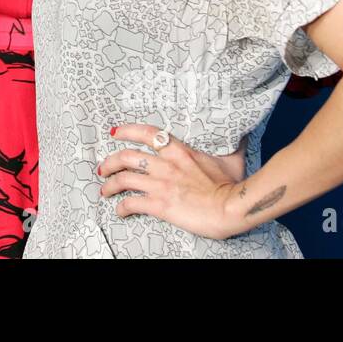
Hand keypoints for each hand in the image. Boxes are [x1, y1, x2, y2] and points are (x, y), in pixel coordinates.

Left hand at [98, 124, 244, 239]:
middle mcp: (165, 165)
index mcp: (179, 151)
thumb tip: (238, 136)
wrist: (232, 207)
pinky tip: (120, 211)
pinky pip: (131, 203)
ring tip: (105, 190)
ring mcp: (160, 184)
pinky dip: (122, 207)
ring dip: (110, 184)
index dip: (127, 130)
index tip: (114, 132)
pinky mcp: (160, 204)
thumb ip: (229, 146)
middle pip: (126, 156)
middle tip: (103, 168)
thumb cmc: (233, 185)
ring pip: (123, 179)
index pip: (146, 133)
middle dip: (110, 162)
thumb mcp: (231, 159)